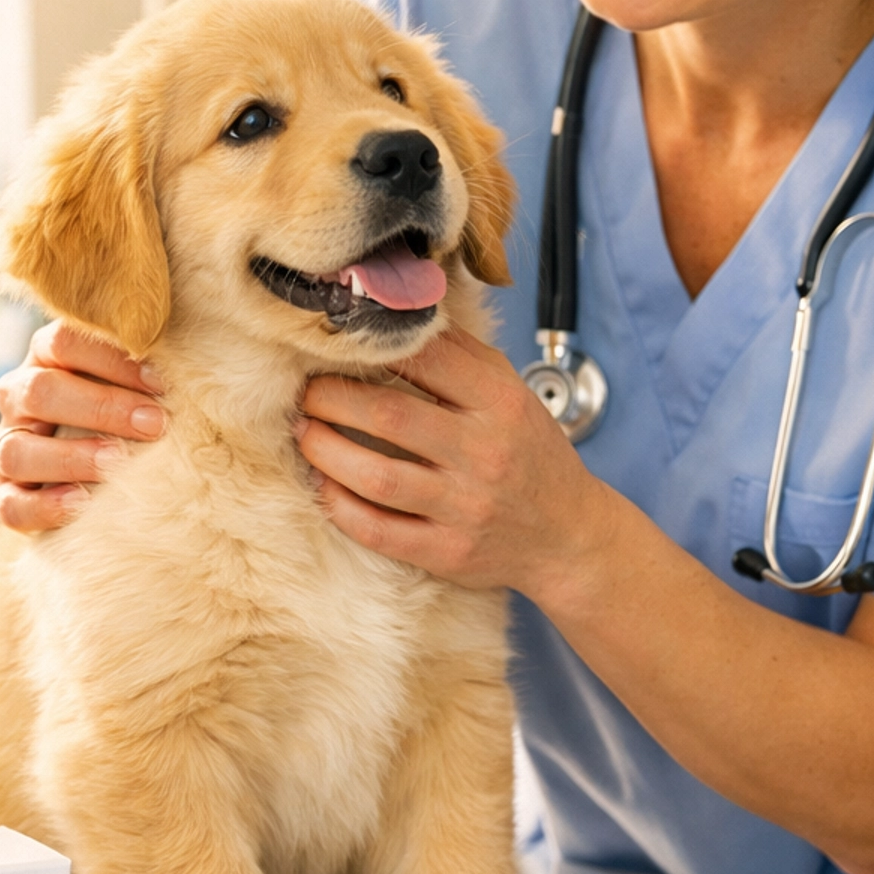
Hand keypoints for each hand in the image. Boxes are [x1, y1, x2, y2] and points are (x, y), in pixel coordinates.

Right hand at [0, 320, 165, 534]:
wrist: (102, 468)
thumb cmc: (130, 411)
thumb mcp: (135, 383)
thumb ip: (150, 371)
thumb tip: (196, 366)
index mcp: (47, 357)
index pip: (64, 342)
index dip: (112, 360)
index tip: (162, 381)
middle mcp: (18, 396)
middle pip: (40, 391)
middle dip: (101, 407)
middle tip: (154, 423)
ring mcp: (6, 447)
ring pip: (16, 450)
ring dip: (72, 457)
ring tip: (118, 464)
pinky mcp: (5, 494)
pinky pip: (10, 504)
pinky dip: (44, 506)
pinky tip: (83, 503)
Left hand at [294, 326, 601, 591]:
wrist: (568, 535)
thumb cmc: (529, 454)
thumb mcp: (511, 394)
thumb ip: (460, 357)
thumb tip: (396, 321)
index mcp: (500, 404)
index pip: (426, 360)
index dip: (371, 350)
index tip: (336, 349)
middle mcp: (484, 454)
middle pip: (388, 416)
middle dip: (332, 399)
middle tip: (306, 392)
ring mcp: (465, 508)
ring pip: (376, 476)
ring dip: (325, 450)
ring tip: (304, 432)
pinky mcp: (447, 552)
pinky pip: (377, 529)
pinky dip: (339, 505)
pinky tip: (323, 484)